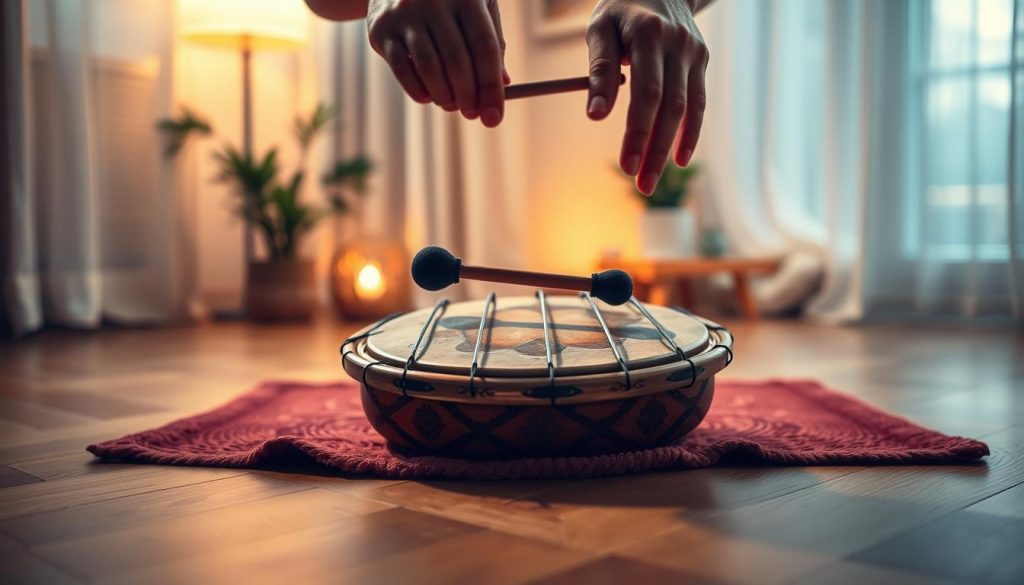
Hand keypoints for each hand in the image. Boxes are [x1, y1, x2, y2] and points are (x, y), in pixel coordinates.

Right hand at [366, 0, 508, 126]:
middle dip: (468, 97)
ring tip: (451, 104)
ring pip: (429, 68)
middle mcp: (435, 1)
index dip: (491, 87)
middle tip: (472, 114)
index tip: (493, 117)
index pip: (485, 47)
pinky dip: (417, 91)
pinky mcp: (381, 28)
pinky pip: (401, 70)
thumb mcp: (476, 8)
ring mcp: (405, 13)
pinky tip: (428, 97)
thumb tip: (503, 84)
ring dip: (444, 97)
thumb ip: (491, 42)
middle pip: (457, 61)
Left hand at [586, 0, 708, 193]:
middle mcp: (678, 44)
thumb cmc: (621, 10)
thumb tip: (596, 115)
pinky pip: (699, 103)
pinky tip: (679, 159)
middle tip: (640, 184)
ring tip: (650, 179)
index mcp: (649, 34)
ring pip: (687, 109)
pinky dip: (691, 132)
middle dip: (654, 149)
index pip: (647, 92)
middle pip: (670, 106)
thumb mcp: (600, 30)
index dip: (637, 131)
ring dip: (669, 148)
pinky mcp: (701, 61)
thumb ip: (599, 71)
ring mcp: (694, 53)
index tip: (625, 164)